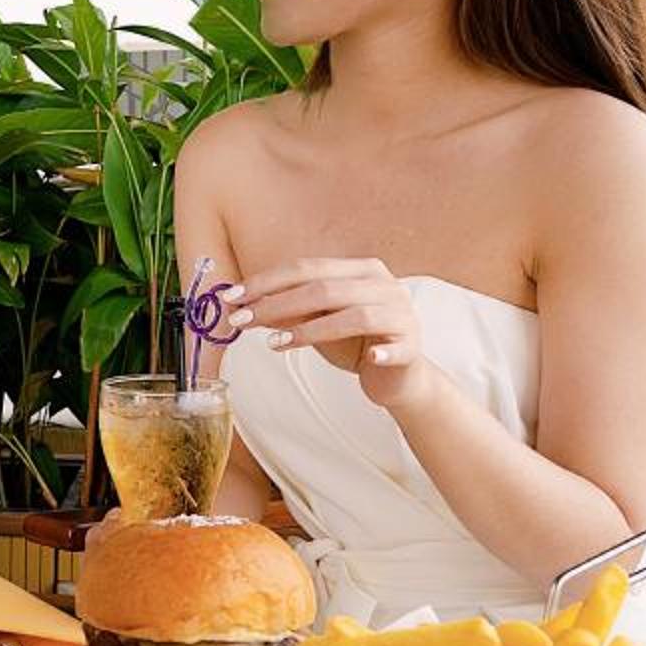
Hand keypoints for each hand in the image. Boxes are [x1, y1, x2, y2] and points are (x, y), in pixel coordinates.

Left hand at [223, 258, 433, 412]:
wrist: (397, 377)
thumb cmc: (354, 345)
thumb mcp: (315, 324)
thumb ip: (287, 312)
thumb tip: (242, 307)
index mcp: (360, 270)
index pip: (307, 268)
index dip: (267, 282)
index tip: (233, 297)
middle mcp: (383, 284)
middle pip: (325, 288)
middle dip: (277, 304)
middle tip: (242, 321)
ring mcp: (402, 313)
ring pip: (354, 315)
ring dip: (310, 330)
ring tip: (275, 344)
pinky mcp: (413, 345)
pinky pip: (396, 347)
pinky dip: (383, 351)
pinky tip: (369, 358)